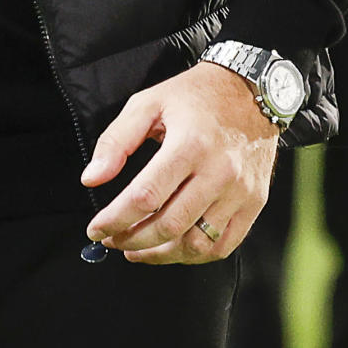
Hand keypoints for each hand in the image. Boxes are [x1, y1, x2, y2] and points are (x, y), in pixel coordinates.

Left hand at [82, 62, 280, 263]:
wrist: (252, 92)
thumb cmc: (197, 96)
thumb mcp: (148, 104)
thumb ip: (116, 141)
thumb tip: (92, 178)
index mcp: (190, 144)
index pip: (145, 197)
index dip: (115, 220)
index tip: (96, 228)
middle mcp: (219, 171)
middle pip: (169, 225)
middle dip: (132, 240)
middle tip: (112, 240)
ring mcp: (240, 191)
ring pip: (196, 243)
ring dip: (161, 254)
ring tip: (138, 249)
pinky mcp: (255, 202)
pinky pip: (223, 245)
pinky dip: (194, 255)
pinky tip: (173, 248)